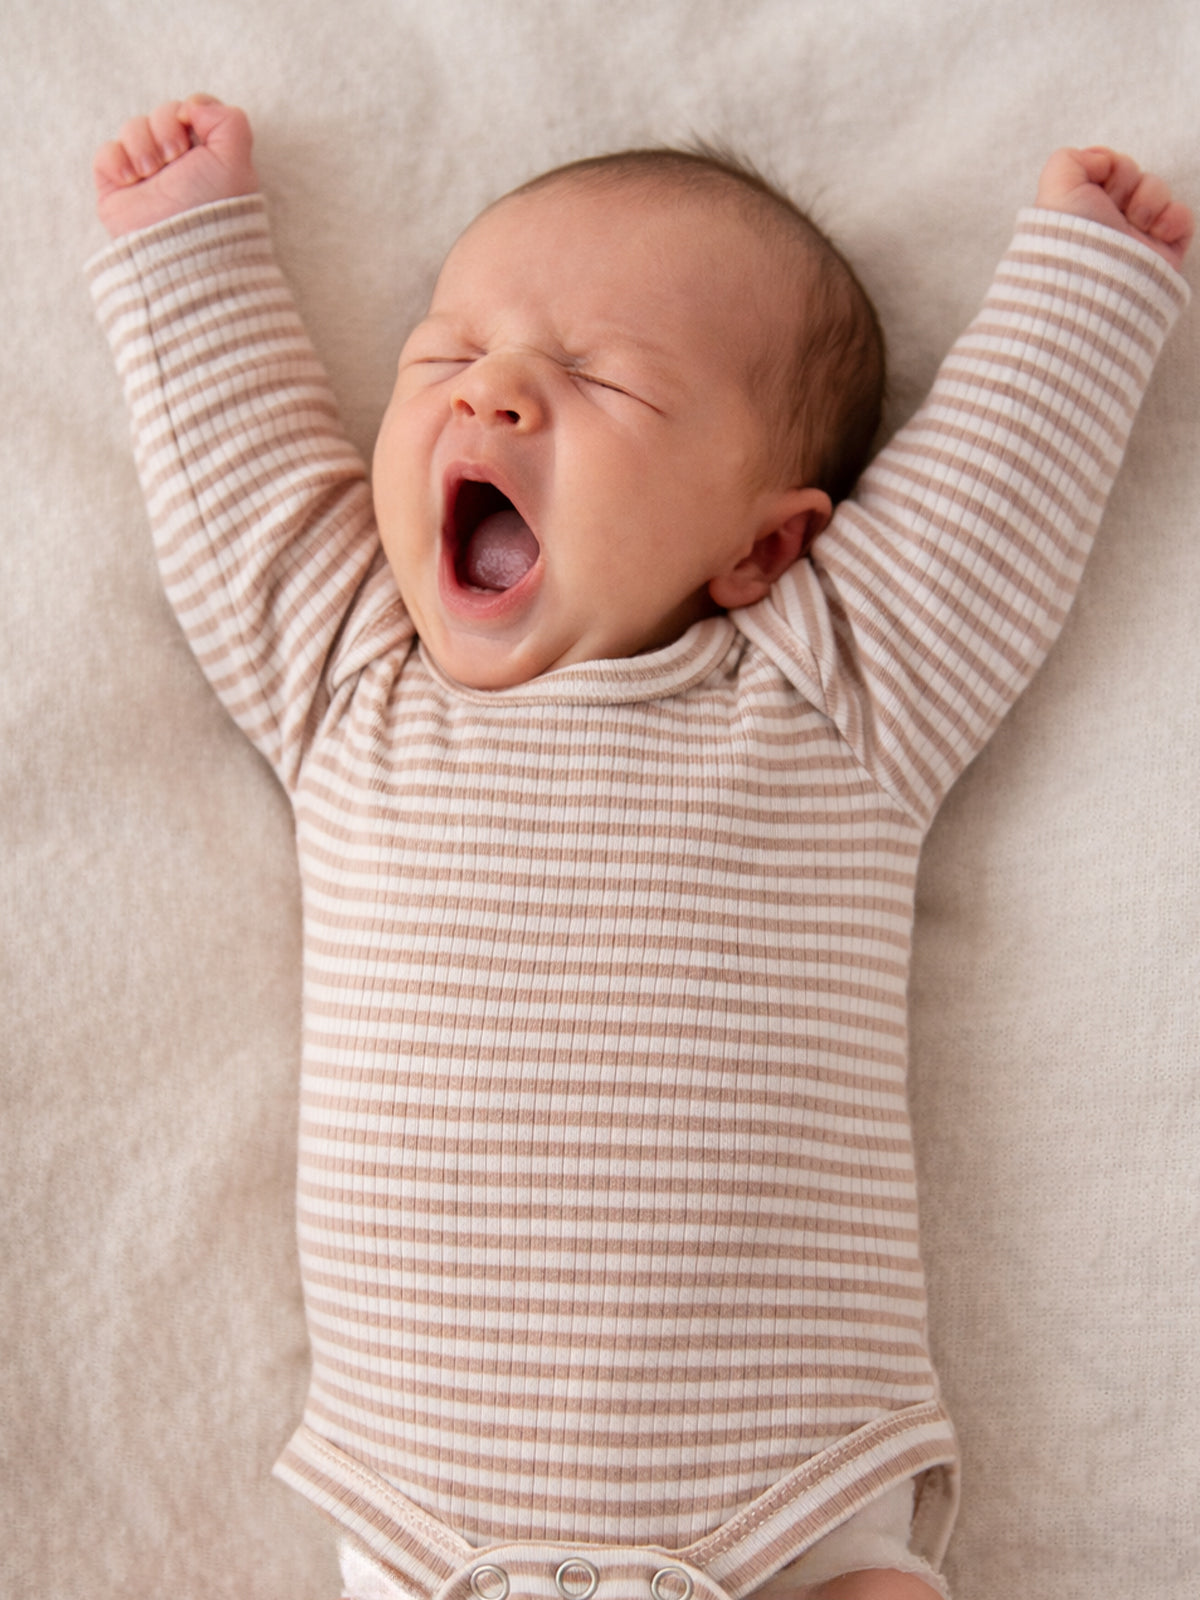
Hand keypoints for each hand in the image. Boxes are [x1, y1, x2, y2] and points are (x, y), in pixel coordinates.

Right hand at [93, 95, 257, 238]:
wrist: (181, 246)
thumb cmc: (213, 208)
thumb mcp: (236, 161)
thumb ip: (229, 119)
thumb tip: (193, 106)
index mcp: (207, 155)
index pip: (191, 108)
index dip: (189, 111)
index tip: (192, 131)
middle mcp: (177, 163)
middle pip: (161, 113)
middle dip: (165, 128)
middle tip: (173, 158)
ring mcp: (146, 173)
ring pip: (132, 128)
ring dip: (141, 145)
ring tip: (151, 173)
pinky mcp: (117, 186)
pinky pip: (107, 152)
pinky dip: (116, 161)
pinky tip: (130, 180)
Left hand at [1035, 146, 1192, 270]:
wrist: (1095, 282)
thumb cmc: (1069, 237)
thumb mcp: (1055, 187)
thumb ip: (1070, 159)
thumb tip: (1102, 159)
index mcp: (1084, 206)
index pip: (1109, 167)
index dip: (1109, 168)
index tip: (1099, 189)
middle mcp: (1109, 221)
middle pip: (1135, 175)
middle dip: (1127, 182)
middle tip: (1114, 207)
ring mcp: (1137, 236)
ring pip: (1158, 191)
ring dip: (1150, 199)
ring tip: (1136, 224)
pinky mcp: (1162, 252)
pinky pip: (1182, 218)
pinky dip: (1174, 219)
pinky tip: (1158, 232)